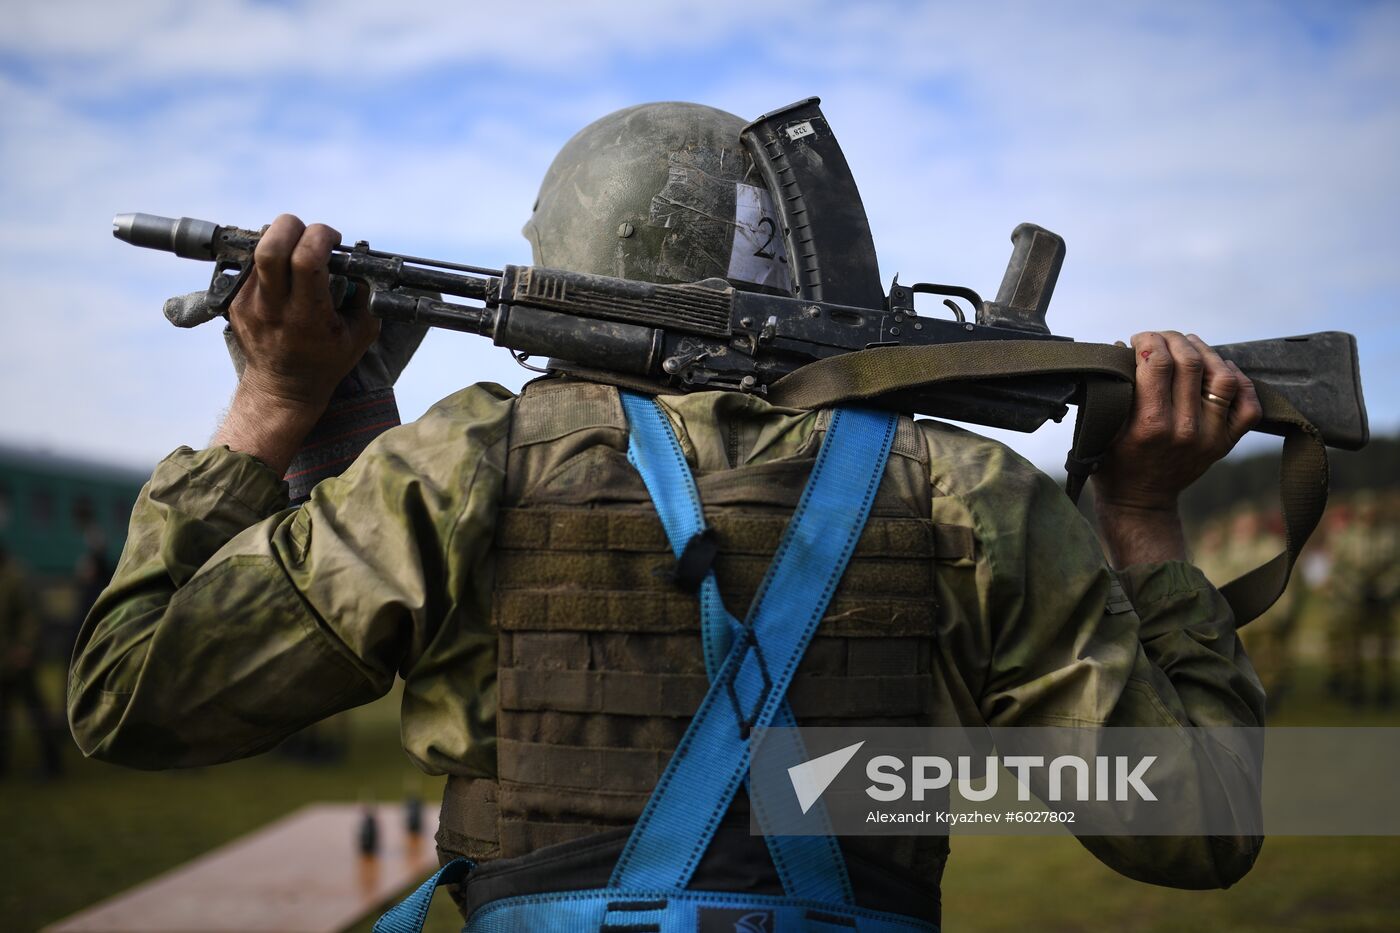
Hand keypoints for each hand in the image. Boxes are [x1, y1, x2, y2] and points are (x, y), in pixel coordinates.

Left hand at [213, 215, 379, 473]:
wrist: (282, 388)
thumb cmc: (326, 362)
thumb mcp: (360, 335)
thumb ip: (366, 299)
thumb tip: (360, 266)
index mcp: (306, 315)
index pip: (305, 258)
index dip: (321, 236)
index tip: (333, 240)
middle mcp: (272, 307)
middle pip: (269, 245)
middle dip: (292, 226)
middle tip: (308, 235)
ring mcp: (248, 304)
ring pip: (257, 249)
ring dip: (281, 242)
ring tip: (296, 255)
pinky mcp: (234, 302)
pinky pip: (250, 265)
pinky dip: (270, 261)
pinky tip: (283, 275)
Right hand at [1092, 331, 1261, 566]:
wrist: (1140, 501)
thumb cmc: (1113, 461)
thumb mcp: (1101, 426)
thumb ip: (1111, 387)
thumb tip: (1122, 346)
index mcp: (1149, 424)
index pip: (1158, 363)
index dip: (1148, 340)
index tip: (1138, 340)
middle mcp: (1185, 429)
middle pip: (1191, 362)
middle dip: (1173, 339)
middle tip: (1161, 338)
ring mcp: (1211, 437)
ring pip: (1224, 376)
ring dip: (1207, 352)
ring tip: (1191, 345)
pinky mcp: (1226, 443)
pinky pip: (1249, 404)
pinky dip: (1240, 380)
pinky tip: (1220, 368)